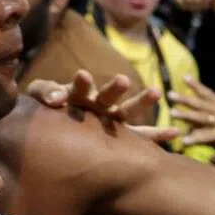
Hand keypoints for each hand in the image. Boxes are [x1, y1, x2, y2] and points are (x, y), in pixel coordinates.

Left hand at [27, 70, 179, 139]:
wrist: (51, 131)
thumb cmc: (45, 109)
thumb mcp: (39, 97)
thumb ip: (46, 91)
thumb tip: (55, 101)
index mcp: (77, 95)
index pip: (80, 87)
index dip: (81, 83)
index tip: (83, 76)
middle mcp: (97, 105)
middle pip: (108, 96)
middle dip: (115, 88)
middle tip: (123, 80)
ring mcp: (109, 120)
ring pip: (127, 112)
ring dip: (141, 102)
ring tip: (156, 92)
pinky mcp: (118, 138)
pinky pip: (140, 137)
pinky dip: (157, 135)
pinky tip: (175, 132)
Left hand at [172, 77, 214, 153]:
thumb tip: (214, 121)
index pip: (209, 93)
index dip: (196, 86)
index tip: (184, 77)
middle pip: (201, 103)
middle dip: (185, 98)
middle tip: (170, 94)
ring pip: (201, 117)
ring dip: (186, 115)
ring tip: (172, 113)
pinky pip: (208, 136)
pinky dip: (196, 138)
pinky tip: (185, 141)